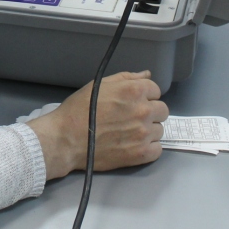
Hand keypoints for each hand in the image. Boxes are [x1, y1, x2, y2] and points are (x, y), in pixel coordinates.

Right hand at [26, 70, 167, 178]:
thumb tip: (147, 74)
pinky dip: (148, 147)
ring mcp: (144, 133)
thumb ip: (126, 78)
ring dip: (148, 130)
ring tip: (128, 132)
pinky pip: (158, 149)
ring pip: (159, 129)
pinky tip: (133, 145)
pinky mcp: (142, 154)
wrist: (66, 138)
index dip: (144, 94)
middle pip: (162, 110)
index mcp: (134, 90)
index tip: (133, 101)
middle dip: (149, 111)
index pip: (155, 89)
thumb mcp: (99, 85)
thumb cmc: (79, 109)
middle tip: (131, 117)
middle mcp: (143, 110)